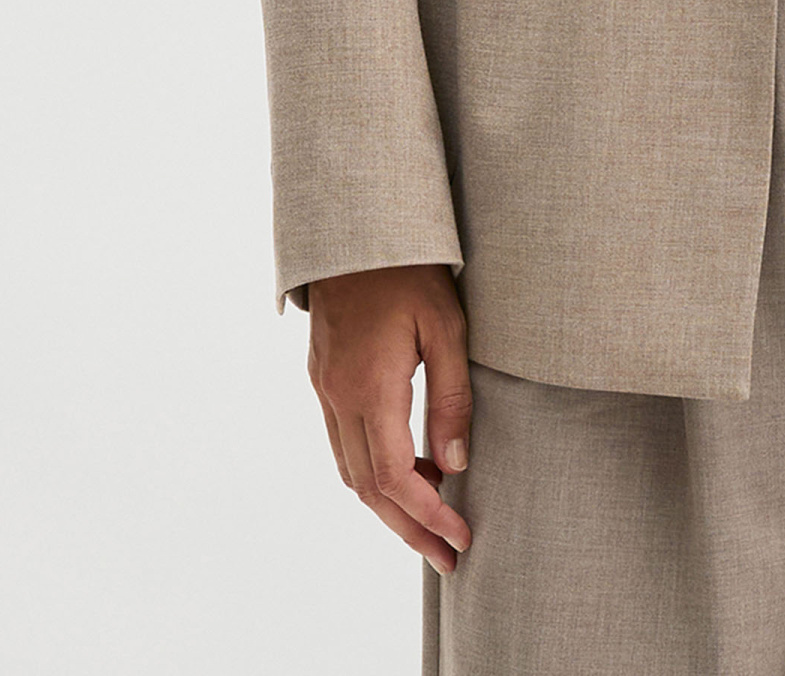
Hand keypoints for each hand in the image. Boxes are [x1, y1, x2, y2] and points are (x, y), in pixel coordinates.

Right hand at [305, 262, 474, 571]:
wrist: (355, 226)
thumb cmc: (409, 268)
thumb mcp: (446, 325)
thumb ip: (452, 396)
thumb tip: (456, 463)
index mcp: (367, 386)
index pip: (391, 477)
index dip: (426, 515)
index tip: (460, 536)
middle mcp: (337, 396)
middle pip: (367, 488)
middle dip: (409, 528)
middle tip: (450, 557)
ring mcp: (325, 388)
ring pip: (351, 471)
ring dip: (389, 504)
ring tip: (435, 520)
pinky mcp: (324, 377)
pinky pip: (344, 444)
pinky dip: (374, 471)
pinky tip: (408, 472)